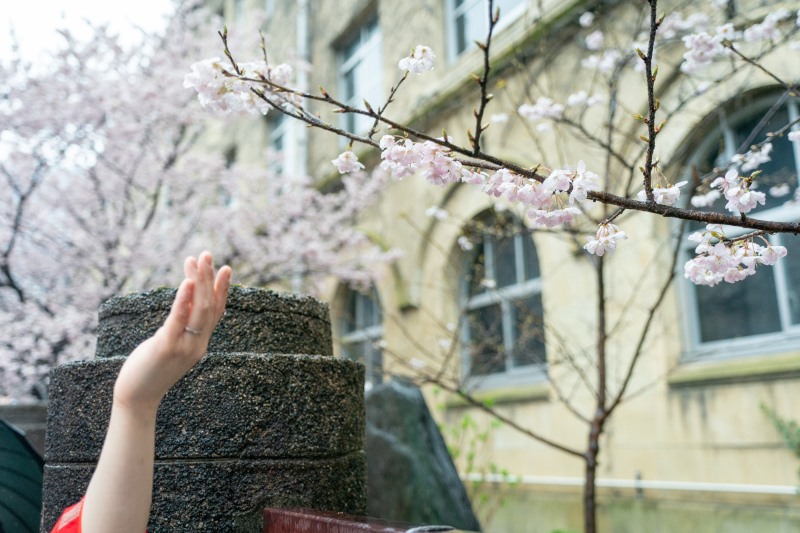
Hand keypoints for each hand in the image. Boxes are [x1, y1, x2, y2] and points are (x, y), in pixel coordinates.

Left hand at [113, 252, 231, 413]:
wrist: (137, 397)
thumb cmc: (149, 369)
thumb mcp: (169, 343)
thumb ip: (180, 325)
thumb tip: (185, 301)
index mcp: (200, 343)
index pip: (216, 312)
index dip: (222, 290)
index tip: (226, 269)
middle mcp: (198, 344)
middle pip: (209, 305)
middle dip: (209, 278)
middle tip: (207, 254)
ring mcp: (184, 346)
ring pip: (199, 309)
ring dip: (200, 281)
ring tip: (197, 259)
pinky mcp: (167, 347)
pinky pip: (178, 319)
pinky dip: (184, 299)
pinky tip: (186, 282)